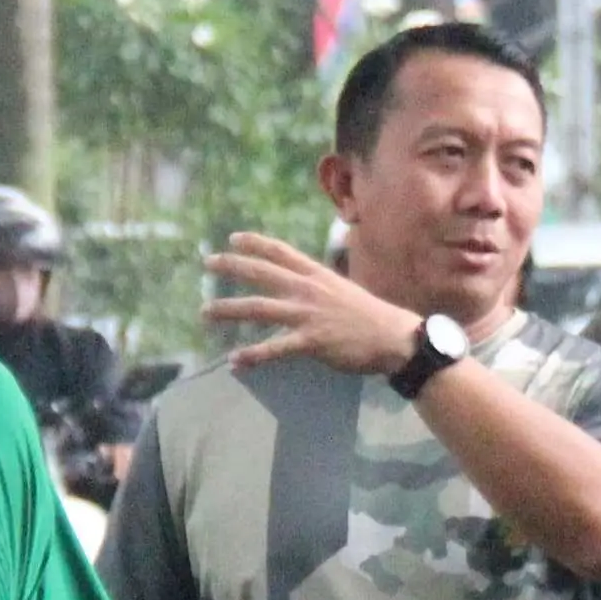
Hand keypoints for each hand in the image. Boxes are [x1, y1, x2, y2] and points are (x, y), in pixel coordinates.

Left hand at [205, 233, 424, 376]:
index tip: (233, 239)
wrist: (394, 337)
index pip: (281, 252)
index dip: (255, 243)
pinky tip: (236, 360)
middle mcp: (308, 290)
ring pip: (259, 308)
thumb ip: (319, 287)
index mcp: (317, 275)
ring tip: (206, 312)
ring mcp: (308, 315)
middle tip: (208, 262)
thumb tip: (302, 287)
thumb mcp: (343, 289)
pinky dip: (253, 355)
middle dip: (232, 266)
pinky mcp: (311, 341)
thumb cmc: (371, 316)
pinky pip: (275, 348)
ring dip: (229, 309)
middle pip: (262, 273)